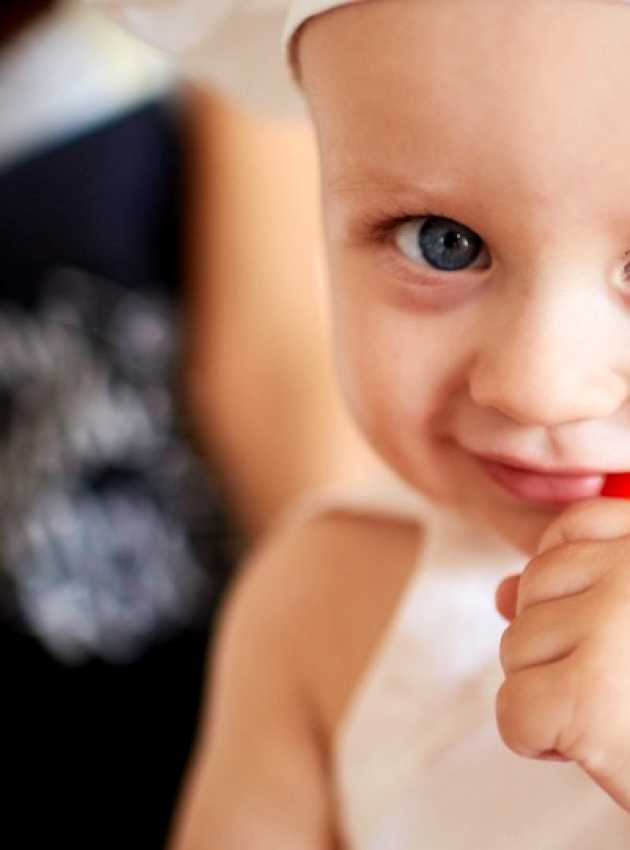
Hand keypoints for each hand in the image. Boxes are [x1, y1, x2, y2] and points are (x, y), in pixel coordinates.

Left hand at [495, 498, 629, 810]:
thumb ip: (582, 590)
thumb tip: (502, 592)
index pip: (578, 525)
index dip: (578, 585)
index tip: (616, 630)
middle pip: (536, 587)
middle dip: (561, 643)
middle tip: (625, 683)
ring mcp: (611, 623)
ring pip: (517, 646)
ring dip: (553, 691)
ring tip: (621, 713)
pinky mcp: (589, 694)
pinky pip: (515, 709)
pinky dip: (540, 740)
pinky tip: (595, 746)